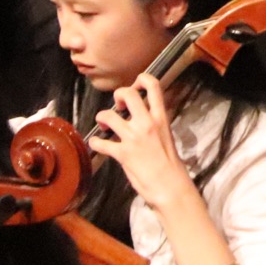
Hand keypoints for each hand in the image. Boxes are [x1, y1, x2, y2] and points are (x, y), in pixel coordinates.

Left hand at [89, 73, 196, 212]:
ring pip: (107, 115)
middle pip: (127, 94)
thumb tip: (141, 116)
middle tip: (118, 106)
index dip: (141, 79)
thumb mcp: (166, 135)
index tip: (135, 87)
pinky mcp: (122, 154)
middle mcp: (146, 124)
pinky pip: (100, 143)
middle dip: (118, 95)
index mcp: (161, 118)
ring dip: (102, 118)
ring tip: (105, 126)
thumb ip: (154, 122)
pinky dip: (95, 143)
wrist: (170, 185)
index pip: (153, 86)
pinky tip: (98, 144)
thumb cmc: (170, 163)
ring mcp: (133, 138)